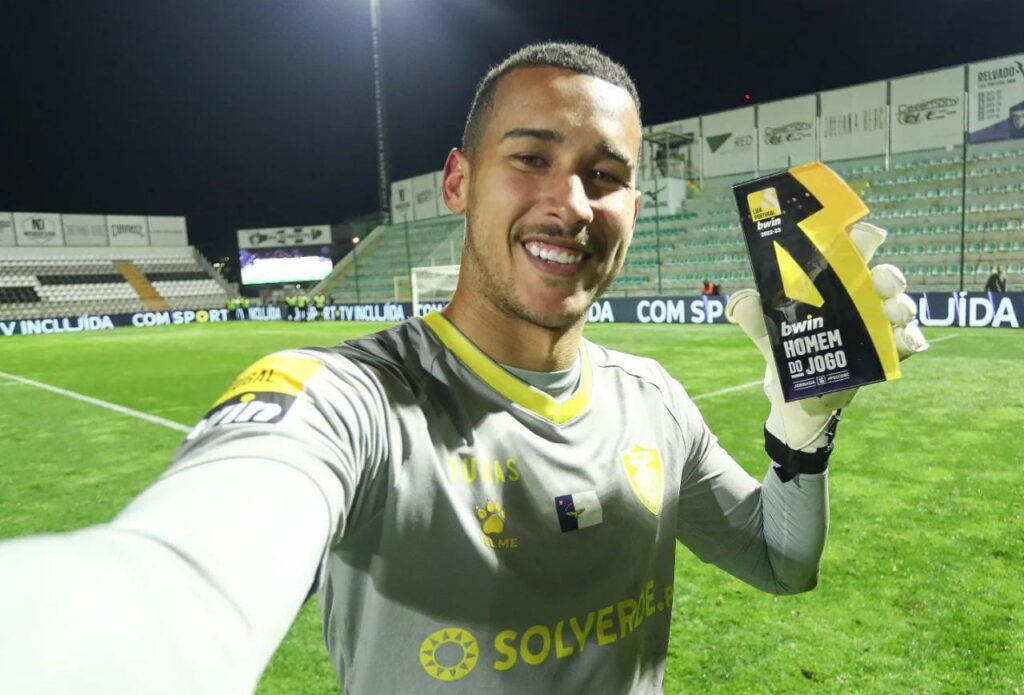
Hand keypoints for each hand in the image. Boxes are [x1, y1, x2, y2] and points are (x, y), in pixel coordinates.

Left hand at [726, 221, 927, 452]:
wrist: (796, 398)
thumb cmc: (787, 352)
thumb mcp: (767, 333)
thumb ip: (754, 316)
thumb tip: (743, 301)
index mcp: (835, 285)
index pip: (852, 254)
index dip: (860, 238)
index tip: (863, 231)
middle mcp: (862, 300)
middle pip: (885, 277)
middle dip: (888, 275)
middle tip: (881, 279)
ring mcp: (878, 326)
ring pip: (901, 306)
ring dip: (902, 305)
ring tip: (893, 312)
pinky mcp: (886, 354)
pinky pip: (908, 342)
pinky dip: (911, 339)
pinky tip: (907, 340)